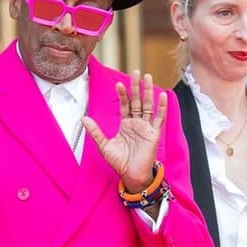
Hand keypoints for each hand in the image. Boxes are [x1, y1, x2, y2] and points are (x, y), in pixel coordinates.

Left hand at [83, 70, 167, 192]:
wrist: (131, 175)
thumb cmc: (119, 162)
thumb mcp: (103, 145)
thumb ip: (95, 131)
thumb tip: (83, 118)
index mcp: (126, 124)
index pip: (125, 105)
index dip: (123, 94)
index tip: (119, 83)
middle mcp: (137, 123)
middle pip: (138, 101)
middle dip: (137, 86)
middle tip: (136, 71)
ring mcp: (146, 127)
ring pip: (149, 105)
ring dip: (148, 91)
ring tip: (148, 77)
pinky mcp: (154, 134)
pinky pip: (159, 118)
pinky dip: (162, 107)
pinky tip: (163, 95)